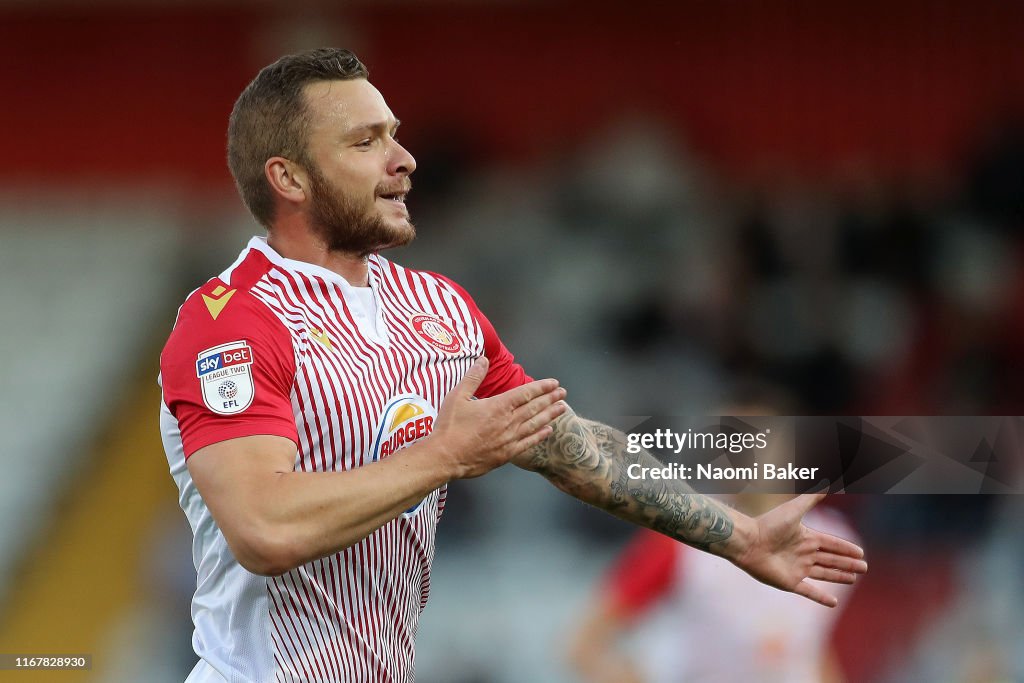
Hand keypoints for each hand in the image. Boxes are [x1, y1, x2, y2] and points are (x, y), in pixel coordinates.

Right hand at [430, 357, 566, 478]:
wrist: (445, 457)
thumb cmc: (449, 427)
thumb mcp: (457, 396)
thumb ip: (473, 377)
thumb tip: (483, 359)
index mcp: (498, 406)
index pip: (526, 393)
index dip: (542, 387)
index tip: (554, 383)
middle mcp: (508, 422)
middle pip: (535, 407)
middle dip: (550, 399)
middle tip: (563, 393)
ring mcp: (509, 439)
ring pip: (535, 424)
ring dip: (550, 415)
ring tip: (563, 408)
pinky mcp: (506, 454)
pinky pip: (528, 442)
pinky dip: (539, 435)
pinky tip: (548, 431)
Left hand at [732, 493, 866, 606]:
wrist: (748, 542)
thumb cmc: (769, 524)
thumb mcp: (794, 510)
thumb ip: (811, 498)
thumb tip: (827, 483)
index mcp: (806, 537)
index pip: (831, 544)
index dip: (846, 548)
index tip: (860, 552)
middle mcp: (803, 553)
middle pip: (831, 560)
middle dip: (847, 564)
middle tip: (864, 568)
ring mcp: (797, 569)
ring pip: (824, 574)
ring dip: (839, 577)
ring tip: (853, 578)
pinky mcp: (789, 582)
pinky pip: (809, 592)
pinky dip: (821, 598)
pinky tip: (833, 603)